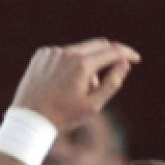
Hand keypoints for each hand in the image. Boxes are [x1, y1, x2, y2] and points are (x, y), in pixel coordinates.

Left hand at [9, 39, 138, 130]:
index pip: (113, 50)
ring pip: (80, 50)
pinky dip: (68, 63)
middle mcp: (67, 53)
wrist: (29, 119)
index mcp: (82, 65)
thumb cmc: (63, 116)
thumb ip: (112, 83)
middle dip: (109, 56)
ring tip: (76, 88)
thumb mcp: (93, 105)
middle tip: (111, 71)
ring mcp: (52, 52)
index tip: (135, 59)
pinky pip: (62, 54)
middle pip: (98, 45)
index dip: (127, 54)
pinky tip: (60, 82)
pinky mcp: (41, 54)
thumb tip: (125, 64)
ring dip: (86, 63)